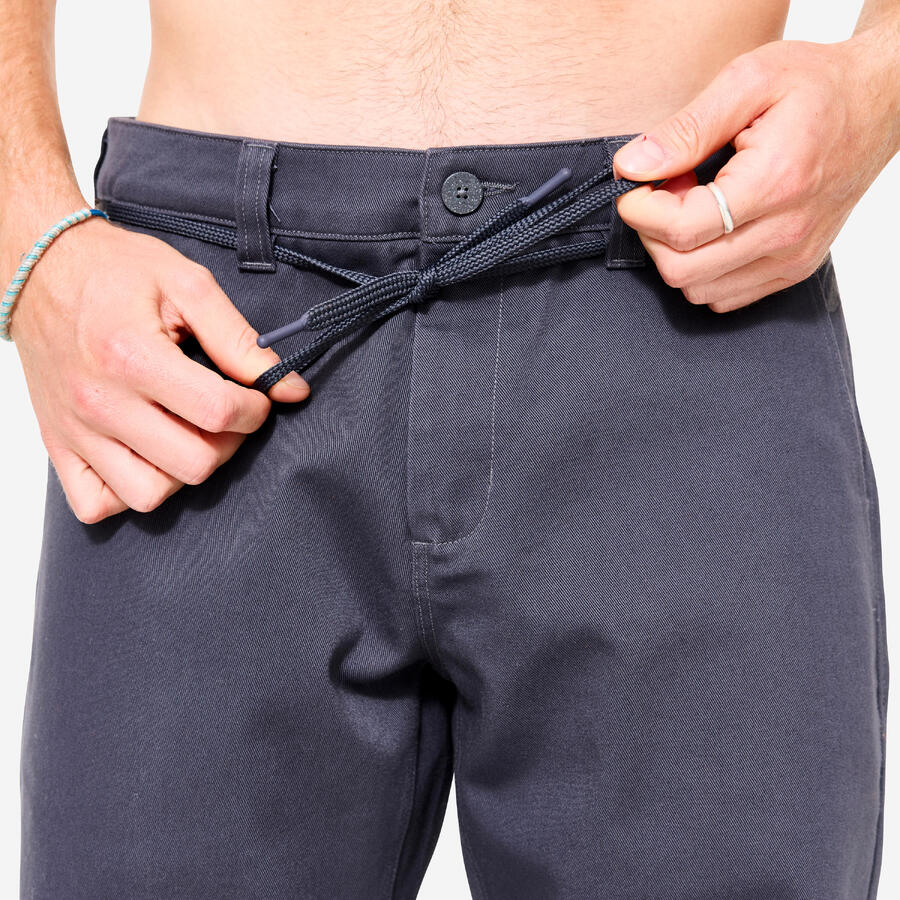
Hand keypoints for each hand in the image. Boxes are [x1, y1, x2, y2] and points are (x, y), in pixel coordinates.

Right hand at [7, 218, 308, 522]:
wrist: (39, 268)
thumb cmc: (112, 271)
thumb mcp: (187, 285)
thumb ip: (241, 340)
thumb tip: (290, 388)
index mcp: (132, 355)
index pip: (218, 412)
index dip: (255, 409)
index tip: (255, 396)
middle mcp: (99, 401)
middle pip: (194, 464)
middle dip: (229, 442)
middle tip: (227, 414)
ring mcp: (75, 431)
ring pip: (149, 494)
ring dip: (183, 472)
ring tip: (188, 434)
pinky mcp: (58, 446)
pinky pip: (97, 505)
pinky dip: (127, 493)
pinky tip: (147, 457)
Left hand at [612, 31, 899, 312]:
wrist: (879, 104)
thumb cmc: (818, 87)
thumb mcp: (749, 80)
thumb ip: (687, 128)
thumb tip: (633, 165)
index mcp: (776, 182)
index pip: (681, 229)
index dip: (640, 210)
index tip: (634, 182)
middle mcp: (787, 231)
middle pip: (682, 270)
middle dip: (653, 233)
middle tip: (664, 190)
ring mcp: (793, 258)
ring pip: (699, 290)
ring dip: (677, 252)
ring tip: (692, 205)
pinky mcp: (793, 270)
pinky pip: (724, 296)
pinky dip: (702, 269)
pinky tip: (711, 228)